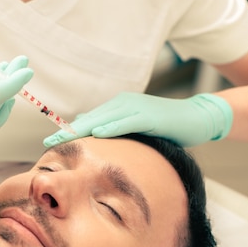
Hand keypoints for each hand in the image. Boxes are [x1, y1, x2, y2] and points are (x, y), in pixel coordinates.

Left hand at [43, 93, 232, 147]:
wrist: (198, 118)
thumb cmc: (167, 129)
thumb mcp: (137, 131)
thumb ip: (116, 131)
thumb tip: (91, 133)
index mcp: (119, 109)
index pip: (89, 121)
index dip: (69, 131)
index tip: (49, 142)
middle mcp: (124, 104)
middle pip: (91, 119)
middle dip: (69, 131)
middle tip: (49, 142)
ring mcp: (137, 108)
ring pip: (105, 119)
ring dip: (83, 129)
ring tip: (64, 138)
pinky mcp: (151, 116)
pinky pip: (128, 121)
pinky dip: (113, 127)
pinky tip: (99, 134)